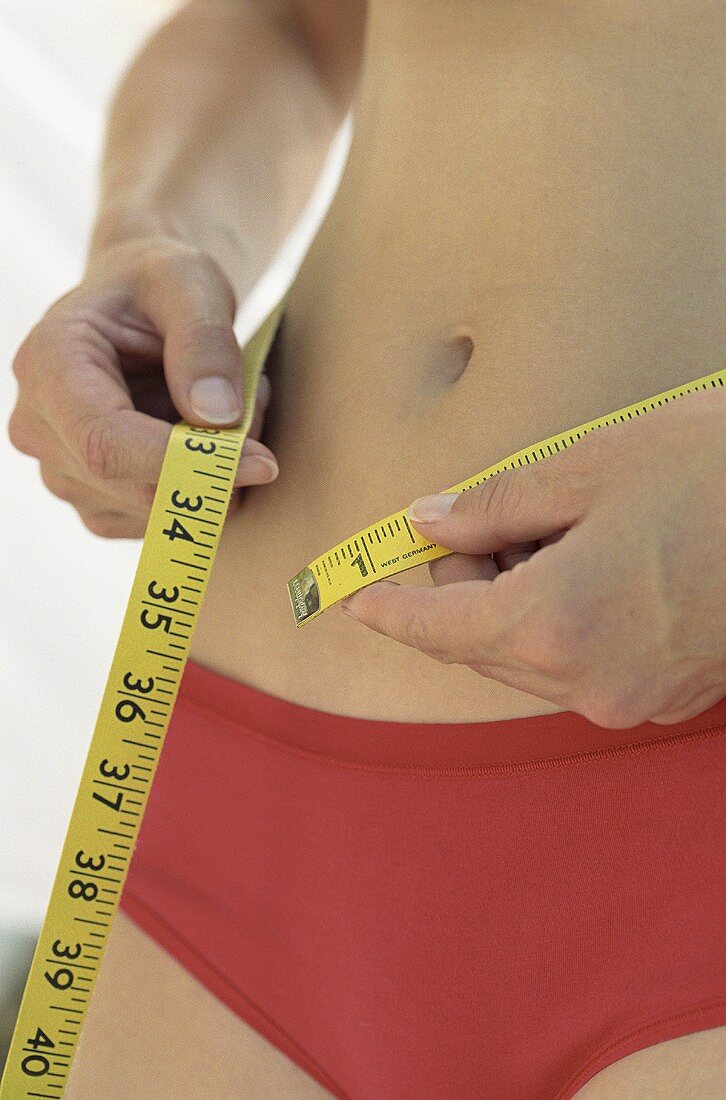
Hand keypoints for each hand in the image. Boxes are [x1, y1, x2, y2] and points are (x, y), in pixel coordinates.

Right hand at [7, 236, 278, 537]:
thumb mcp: (190, 282)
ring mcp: (63, 474)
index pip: (106, 444)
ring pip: (158, 511)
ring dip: (216, 473)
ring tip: (229, 402)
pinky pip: (164, 519)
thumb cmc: (157, 283)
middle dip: (217, 462)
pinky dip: (203, 487)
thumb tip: (217, 417)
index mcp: (48, 365)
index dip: (187, 464)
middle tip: (259, 399)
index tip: (262, 462)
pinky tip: (206, 435)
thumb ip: (205, 342)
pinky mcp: (95, 502)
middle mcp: (39, 429)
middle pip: (137, 487)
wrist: (135, 302)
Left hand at [341, 388, 725, 727]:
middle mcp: (584, 679)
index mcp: (551, 622)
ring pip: (527, 657)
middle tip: (466, 528)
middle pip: (479, 644)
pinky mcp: (666, 695)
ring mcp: (630, 697)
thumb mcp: (592, 469)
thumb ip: (496, 506)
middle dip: (458, 590)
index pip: (437, 627)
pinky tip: (583, 567)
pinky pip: (578, 665)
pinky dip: (556, 623)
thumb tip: (431, 521)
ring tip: (539, 535)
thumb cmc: (715, 476)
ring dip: (508, 606)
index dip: (390, 607)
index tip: (355, 595)